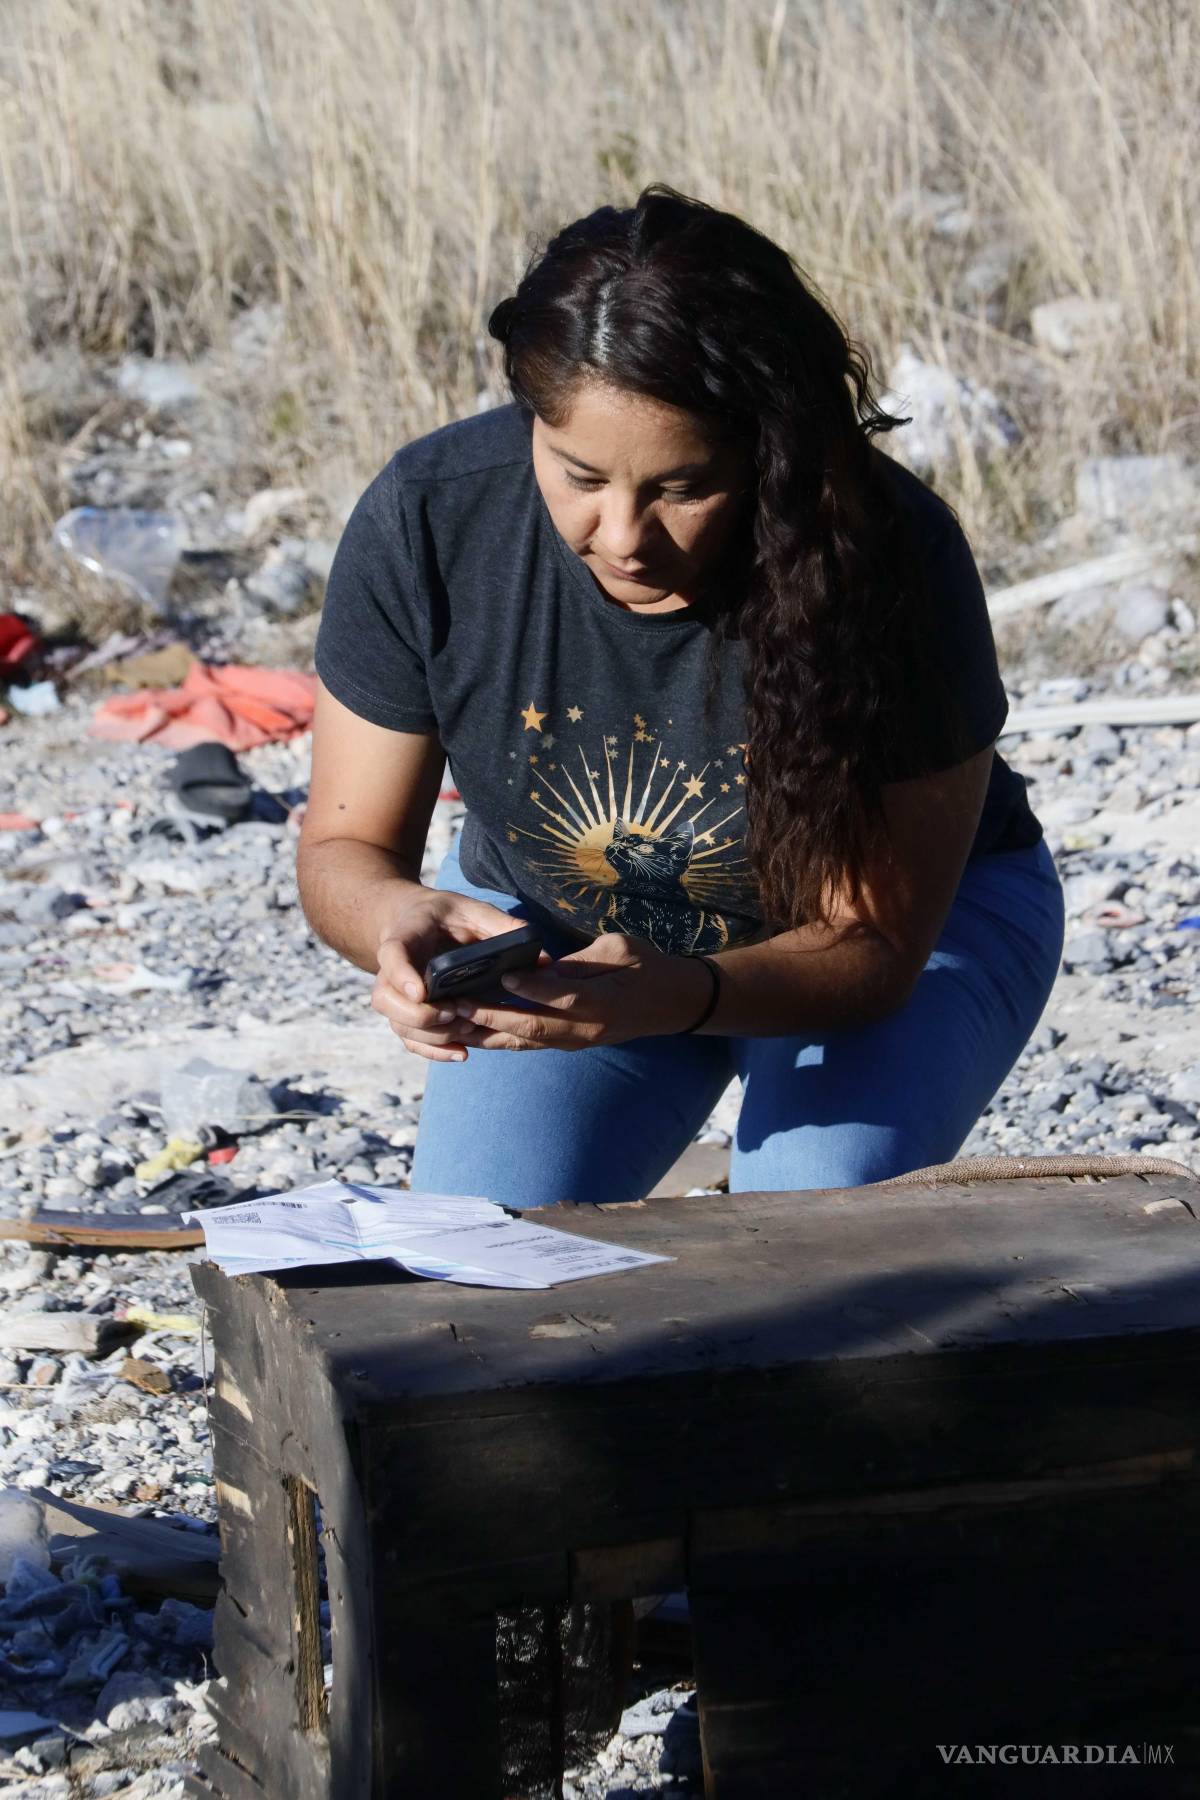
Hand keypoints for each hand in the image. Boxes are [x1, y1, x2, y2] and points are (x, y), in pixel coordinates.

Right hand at [371, 888, 543, 1063]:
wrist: (415, 921)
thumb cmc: (448, 916)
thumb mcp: (474, 911)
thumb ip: (504, 928)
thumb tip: (543, 960)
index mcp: (407, 934)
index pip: (392, 954)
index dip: (401, 975)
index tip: (421, 992)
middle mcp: (392, 969)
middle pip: (386, 999)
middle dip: (419, 1014)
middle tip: (454, 1013)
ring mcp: (396, 994)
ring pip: (397, 1023)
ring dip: (430, 1035)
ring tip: (465, 1032)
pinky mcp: (406, 1013)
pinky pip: (410, 1039)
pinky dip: (433, 1051)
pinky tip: (462, 1054)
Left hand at [443, 930, 714, 1052]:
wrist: (672, 1003)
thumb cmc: (648, 967)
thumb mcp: (620, 949)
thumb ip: (582, 961)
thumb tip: (545, 968)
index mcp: (604, 1001)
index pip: (562, 996)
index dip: (531, 988)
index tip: (502, 975)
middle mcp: (588, 1029)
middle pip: (535, 1027)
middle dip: (494, 1017)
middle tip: (459, 1005)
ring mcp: (578, 1041)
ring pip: (527, 1042)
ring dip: (489, 1035)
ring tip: (454, 1024)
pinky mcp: (570, 1044)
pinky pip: (531, 1044)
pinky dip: (502, 1039)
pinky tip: (475, 1031)